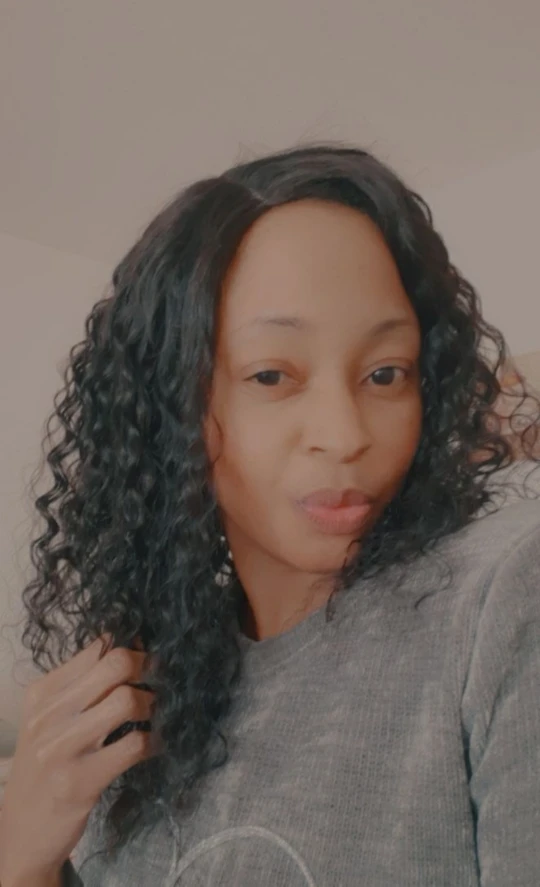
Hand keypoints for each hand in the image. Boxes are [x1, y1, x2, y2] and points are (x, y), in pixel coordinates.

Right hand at [0, 635, 157, 884]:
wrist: (22, 834)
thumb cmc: (46, 767)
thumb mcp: (50, 719)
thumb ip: (83, 683)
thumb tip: (129, 644)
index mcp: (41, 693)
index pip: (98, 648)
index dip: (131, 647)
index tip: (147, 658)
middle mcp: (48, 715)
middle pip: (115, 664)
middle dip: (147, 667)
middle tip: (158, 681)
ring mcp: (62, 749)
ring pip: (126, 700)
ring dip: (153, 705)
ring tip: (154, 714)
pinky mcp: (81, 781)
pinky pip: (134, 745)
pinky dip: (154, 741)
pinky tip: (153, 743)